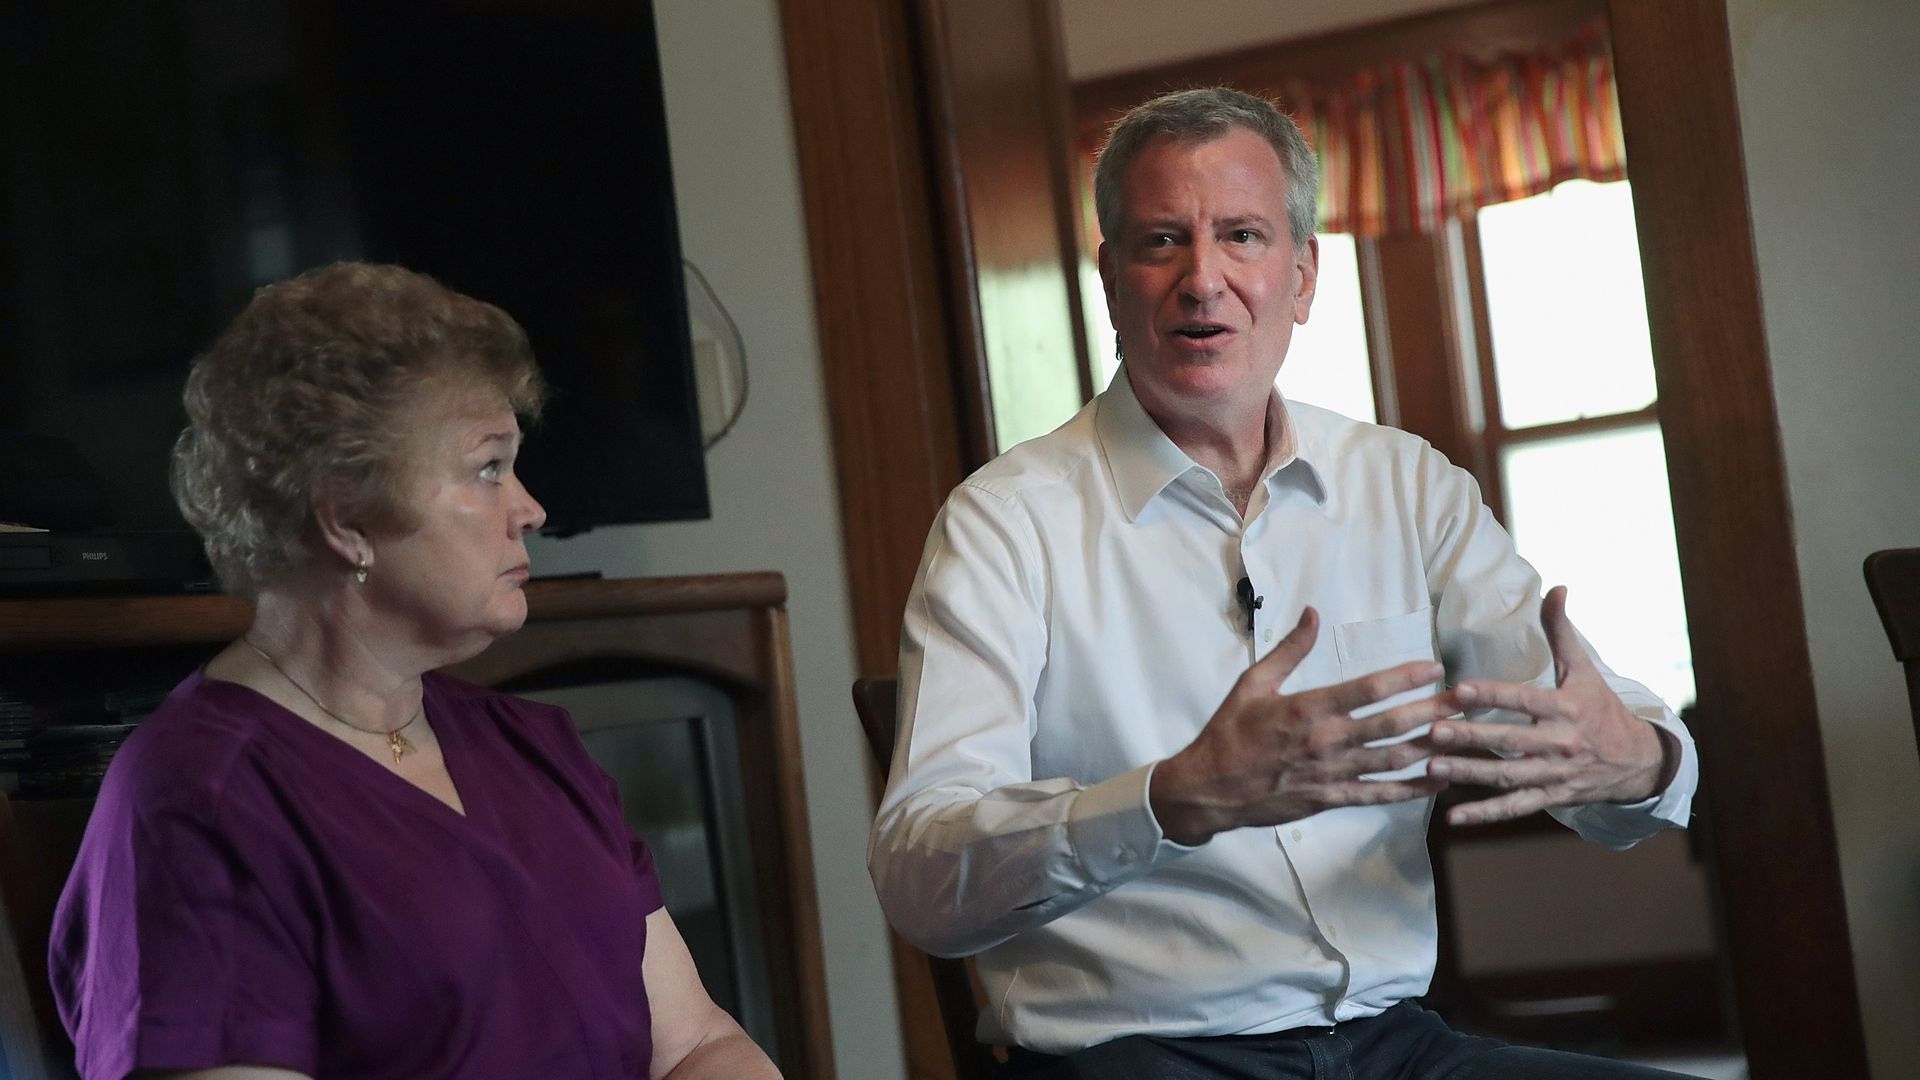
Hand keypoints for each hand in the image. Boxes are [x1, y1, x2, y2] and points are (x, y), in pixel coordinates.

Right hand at [1149, 607, 1454, 845]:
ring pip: (1393, 759)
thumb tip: (1313, 614)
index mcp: (1307, 709)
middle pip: (1392, 725)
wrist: (1210, 789)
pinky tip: (1439, 779)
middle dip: (1435, 710)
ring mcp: (1331, 774)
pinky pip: (1380, 794)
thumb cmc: (1230, 733)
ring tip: (1465, 735)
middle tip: (1469, 700)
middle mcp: (1325, 742)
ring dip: (1432, 746)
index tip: (1434, 667)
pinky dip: (1413, 789)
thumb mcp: (1253, 684)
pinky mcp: (1332, 799)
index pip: (1368, 689)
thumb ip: (1289, 650)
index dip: (1406, 677)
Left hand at [1426, 586, 1676, 825]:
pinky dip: (1484, 814)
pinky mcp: (1550, 798)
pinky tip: (1452, 816)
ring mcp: (1555, 775)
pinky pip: (1514, 808)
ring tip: (1432, 767)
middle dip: (1471, 737)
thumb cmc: (1601, 709)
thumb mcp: (1584, 670)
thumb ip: (1562, 631)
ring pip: (1508, 777)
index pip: (1524, 700)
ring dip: (1469, 774)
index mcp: (1566, 708)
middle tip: (1432, 730)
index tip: (1459, 689)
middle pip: (1511, 741)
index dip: (1492, 694)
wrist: (1638, 762)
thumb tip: (1558, 586)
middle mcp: (1561, 744)